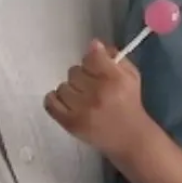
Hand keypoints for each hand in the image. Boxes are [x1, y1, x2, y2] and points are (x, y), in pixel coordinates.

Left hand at [44, 41, 146, 162]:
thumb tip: (93, 44)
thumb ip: (114, 56)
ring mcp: (82, 109)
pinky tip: (65, 101)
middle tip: (91, 87)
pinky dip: (54, 99)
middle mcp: (97, 93)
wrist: (130, 138)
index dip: (92, 61)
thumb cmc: (129, 103)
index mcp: (114, 79)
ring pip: (62, 86)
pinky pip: (50, 103)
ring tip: (81, 98)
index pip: (91, 57)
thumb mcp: (131, 75)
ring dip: (71, 90)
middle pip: (74, 71)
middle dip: (82, 77)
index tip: (95, 68)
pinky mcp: (70, 123)